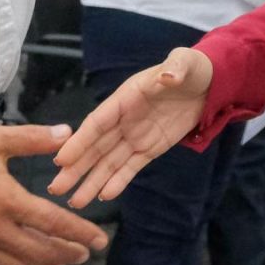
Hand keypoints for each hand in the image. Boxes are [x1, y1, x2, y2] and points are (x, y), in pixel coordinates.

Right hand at [49, 47, 212, 207]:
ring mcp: (135, 136)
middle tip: (56, 189)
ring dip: (91, 181)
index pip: (97, 123)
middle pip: (96, 147)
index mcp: (125, 98)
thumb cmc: (191, 69)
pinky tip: (103, 196)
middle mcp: (124, 119)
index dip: (80, 141)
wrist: (208, 84)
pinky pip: (130, 167)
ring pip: (109, 162)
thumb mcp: (184, 63)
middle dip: (76, 168)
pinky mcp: (150, 149)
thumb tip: (167, 76)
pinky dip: (117, 181)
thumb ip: (175, 68)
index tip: (61, 159)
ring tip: (75, 202)